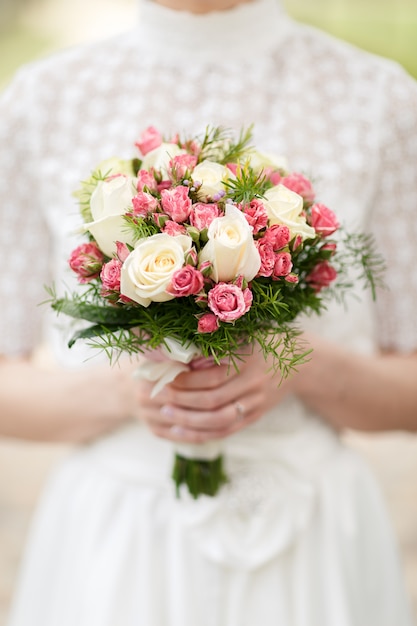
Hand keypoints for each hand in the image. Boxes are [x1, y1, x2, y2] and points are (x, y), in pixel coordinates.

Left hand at [135, 348, 295, 442]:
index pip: (213, 377)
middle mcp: (254, 384)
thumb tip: (180, 355)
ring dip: (188, 421)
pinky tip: (179, 432)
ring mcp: (256, 404)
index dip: (187, 380)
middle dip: (183, 400)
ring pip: (218, 421)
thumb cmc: (265, 341)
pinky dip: (201, 434)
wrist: (300, 361)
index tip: (165, 376)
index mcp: (249, 361)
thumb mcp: (245, 334)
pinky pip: (225, 431)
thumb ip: (216, 344)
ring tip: (165, 414)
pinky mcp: (254, 417)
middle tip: (159, 396)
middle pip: (213, 401)